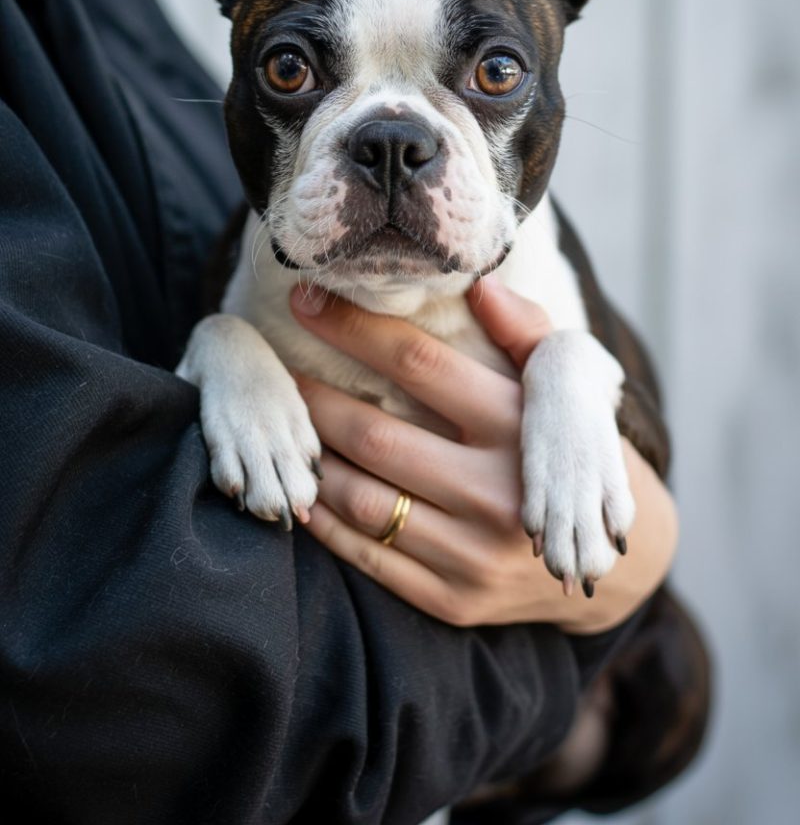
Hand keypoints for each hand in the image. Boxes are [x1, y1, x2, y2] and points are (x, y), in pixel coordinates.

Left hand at [290, 278, 676, 632]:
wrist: (607, 555)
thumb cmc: (571, 445)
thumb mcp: (566, 382)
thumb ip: (524, 329)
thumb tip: (477, 285)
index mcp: (521, 425)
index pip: (418, 363)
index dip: (353, 329)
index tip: (305, 301)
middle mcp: (499, 491)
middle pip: (375, 434)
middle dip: (313, 397)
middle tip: (276, 373)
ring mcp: (474, 553)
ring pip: (362, 499)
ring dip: (312, 459)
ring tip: (287, 429)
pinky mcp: (454, 600)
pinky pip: (368, 557)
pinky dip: (325, 521)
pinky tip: (307, 488)